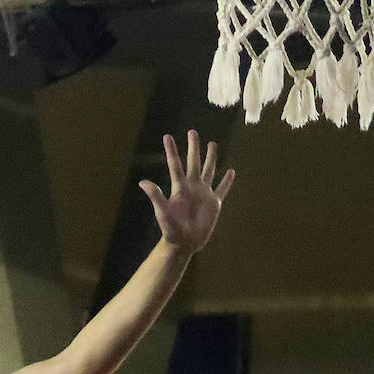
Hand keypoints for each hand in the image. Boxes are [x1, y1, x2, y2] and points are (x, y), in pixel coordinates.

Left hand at [138, 130, 234, 254]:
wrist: (184, 242)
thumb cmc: (170, 227)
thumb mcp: (162, 211)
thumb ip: (155, 196)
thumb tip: (142, 182)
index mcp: (180, 187)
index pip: (175, 164)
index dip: (171, 150)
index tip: (167, 136)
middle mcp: (193, 186)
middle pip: (194, 162)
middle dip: (194, 147)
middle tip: (192, 132)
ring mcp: (204, 193)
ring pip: (209, 170)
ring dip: (211, 158)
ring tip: (212, 144)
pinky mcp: (214, 203)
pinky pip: (222, 189)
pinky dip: (227, 181)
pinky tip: (231, 171)